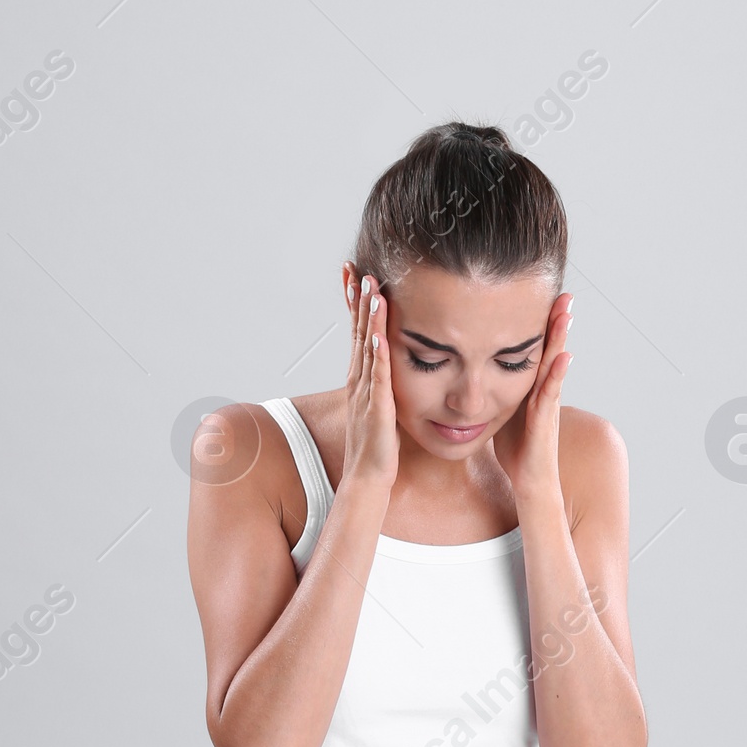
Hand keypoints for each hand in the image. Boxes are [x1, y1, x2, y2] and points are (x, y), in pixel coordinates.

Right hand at [339, 265, 397, 493]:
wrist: (368, 478)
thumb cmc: (377, 447)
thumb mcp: (381, 406)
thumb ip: (384, 384)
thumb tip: (392, 366)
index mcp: (361, 379)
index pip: (357, 333)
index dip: (355, 304)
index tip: (354, 274)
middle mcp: (359, 381)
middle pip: (356, 332)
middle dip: (357, 300)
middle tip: (356, 268)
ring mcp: (366, 394)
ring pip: (366, 348)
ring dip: (368, 318)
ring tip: (371, 288)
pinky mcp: (378, 410)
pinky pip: (379, 378)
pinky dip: (379, 355)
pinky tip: (379, 334)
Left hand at [492, 291, 572, 503]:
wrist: (531, 484)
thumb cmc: (518, 451)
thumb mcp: (505, 412)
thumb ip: (500, 391)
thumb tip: (481, 372)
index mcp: (532, 388)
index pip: (537, 350)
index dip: (541, 325)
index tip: (543, 297)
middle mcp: (544, 392)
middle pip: (551, 350)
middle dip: (557, 322)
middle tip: (564, 293)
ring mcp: (547, 406)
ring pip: (556, 366)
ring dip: (562, 339)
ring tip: (568, 312)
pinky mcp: (545, 422)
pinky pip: (551, 394)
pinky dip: (557, 375)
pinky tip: (564, 356)